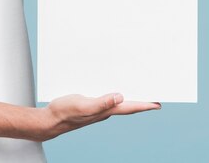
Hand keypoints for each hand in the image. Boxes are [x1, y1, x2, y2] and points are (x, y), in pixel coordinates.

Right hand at [41, 93, 160, 140]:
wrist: (50, 120)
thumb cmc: (65, 113)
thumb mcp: (83, 105)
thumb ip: (101, 103)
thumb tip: (120, 97)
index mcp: (105, 111)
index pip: (129, 107)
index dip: (144, 105)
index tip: (158, 103)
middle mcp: (104, 111)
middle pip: (127, 105)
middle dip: (140, 100)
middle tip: (152, 96)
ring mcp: (97, 108)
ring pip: (117, 101)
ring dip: (128, 96)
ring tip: (137, 90)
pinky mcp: (89, 104)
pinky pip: (106, 97)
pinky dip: (113, 93)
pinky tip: (112, 88)